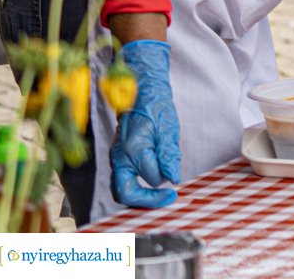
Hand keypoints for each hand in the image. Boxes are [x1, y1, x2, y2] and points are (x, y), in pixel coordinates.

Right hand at [111, 39, 179, 209]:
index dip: (165, 182)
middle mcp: (119, 156)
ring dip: (141, 195)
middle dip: (146, 200)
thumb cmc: (157, 107)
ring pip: (122, 188)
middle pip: (124, 193)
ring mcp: (116, 157)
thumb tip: (173, 179)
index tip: (176, 188)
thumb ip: (169, 155)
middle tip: (168, 199)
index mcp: (133, 148)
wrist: (142, 92)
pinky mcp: (119, 157)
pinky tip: (153, 184)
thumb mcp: (169, 128)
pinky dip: (137, 186)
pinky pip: (124, 179)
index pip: (150, 177)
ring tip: (161, 195)